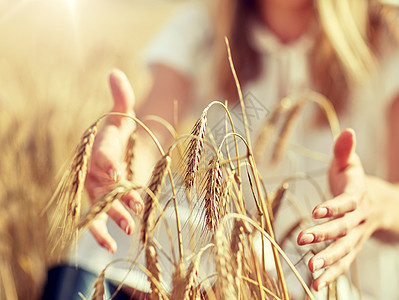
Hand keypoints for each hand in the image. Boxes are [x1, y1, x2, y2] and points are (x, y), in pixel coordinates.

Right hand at [85, 69, 142, 252]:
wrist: (114, 149)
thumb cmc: (118, 130)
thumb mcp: (122, 113)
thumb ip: (120, 96)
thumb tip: (115, 72)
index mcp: (99, 146)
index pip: (101, 154)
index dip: (107, 161)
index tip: (116, 170)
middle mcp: (93, 169)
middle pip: (103, 184)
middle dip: (117, 196)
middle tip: (133, 207)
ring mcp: (95, 188)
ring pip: (101, 204)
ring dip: (114, 217)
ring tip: (130, 229)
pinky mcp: (100, 201)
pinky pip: (97, 219)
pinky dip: (102, 233)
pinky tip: (113, 247)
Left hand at [297, 129, 382, 290]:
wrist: (383, 205)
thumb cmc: (357, 181)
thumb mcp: (351, 164)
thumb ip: (345, 150)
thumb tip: (347, 130)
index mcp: (358, 195)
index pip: (346, 201)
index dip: (333, 206)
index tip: (317, 211)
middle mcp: (359, 218)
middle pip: (343, 228)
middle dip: (324, 234)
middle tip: (303, 239)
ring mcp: (357, 236)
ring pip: (345, 250)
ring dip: (328, 260)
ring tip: (310, 270)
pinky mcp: (352, 248)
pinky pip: (344, 263)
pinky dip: (331, 274)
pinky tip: (316, 286)